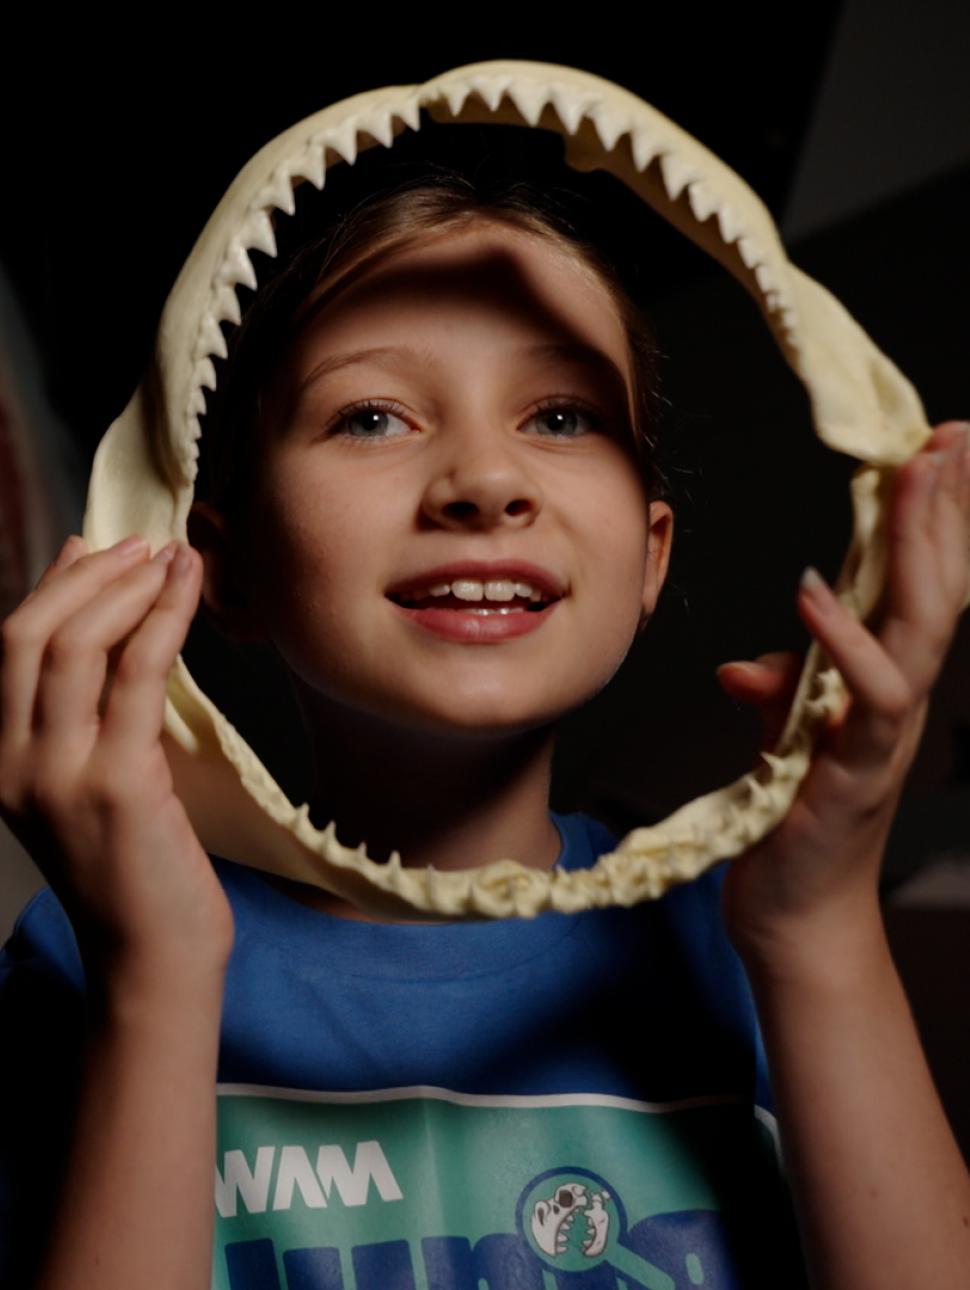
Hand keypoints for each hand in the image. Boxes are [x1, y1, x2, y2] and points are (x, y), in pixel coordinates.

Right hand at [0, 534, 234, 983]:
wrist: (153, 957)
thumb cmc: (138, 868)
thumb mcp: (96, 781)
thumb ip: (91, 711)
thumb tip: (107, 624)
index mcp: (1, 760)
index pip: (11, 645)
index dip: (52, 584)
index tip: (98, 546)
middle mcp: (13, 764)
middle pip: (28, 633)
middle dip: (87, 575)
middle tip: (142, 544)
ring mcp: (58, 775)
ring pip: (74, 645)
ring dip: (126, 586)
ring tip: (171, 555)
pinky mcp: (116, 786)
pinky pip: (135, 675)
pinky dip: (164, 617)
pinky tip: (190, 585)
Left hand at [714, 420, 969, 968]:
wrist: (794, 919)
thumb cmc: (791, 828)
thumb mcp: (781, 745)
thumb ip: (780, 696)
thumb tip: (745, 668)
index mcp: (877, 684)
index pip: (915, 585)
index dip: (931, 518)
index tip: (936, 446)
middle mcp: (894, 701)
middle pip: (936, 589)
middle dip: (943, 509)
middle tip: (949, 434)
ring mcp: (883, 735)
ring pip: (923, 629)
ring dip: (921, 551)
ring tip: (913, 475)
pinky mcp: (856, 770)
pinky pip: (867, 698)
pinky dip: (845, 642)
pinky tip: (816, 590)